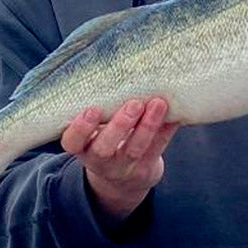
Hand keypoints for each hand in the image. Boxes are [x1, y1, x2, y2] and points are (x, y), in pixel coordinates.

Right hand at [60, 97, 178, 224]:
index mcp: (82, 147)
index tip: (91, 110)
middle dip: (119, 126)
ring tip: (158, 104)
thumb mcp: (95, 129)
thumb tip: (118, 70)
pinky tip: (175, 114)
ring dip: (148, 125)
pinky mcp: (145, 170)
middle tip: (133, 104)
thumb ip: (102, 109)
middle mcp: (99, 160)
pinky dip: (166, 130)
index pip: (72, 142)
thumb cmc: (106, 139)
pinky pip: (157, 149)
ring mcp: (123, 168)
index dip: (80, 128)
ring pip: (135, 149)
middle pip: (104, 148)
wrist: (122, 178)